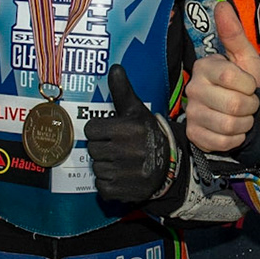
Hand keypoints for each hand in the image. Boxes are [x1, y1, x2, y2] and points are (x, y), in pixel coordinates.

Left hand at [84, 64, 175, 201]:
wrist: (169, 164)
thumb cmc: (147, 134)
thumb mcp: (136, 111)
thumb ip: (122, 91)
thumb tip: (114, 67)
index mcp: (128, 130)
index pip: (91, 129)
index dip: (99, 130)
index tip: (111, 132)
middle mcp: (127, 152)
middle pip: (92, 149)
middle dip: (102, 147)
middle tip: (117, 147)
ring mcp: (125, 173)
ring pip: (96, 167)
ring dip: (105, 165)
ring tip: (121, 162)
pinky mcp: (123, 191)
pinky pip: (101, 186)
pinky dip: (108, 183)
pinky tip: (121, 176)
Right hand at [184, 2, 259, 152]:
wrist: (248, 115)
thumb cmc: (247, 85)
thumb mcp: (246, 58)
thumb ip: (234, 33)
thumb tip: (222, 4)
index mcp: (205, 67)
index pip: (231, 78)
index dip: (249, 86)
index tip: (250, 86)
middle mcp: (193, 89)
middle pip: (233, 105)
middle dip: (250, 107)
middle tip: (248, 104)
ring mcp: (191, 113)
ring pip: (228, 126)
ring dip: (244, 124)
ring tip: (242, 117)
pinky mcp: (193, 135)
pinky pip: (221, 142)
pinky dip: (235, 139)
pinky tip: (233, 131)